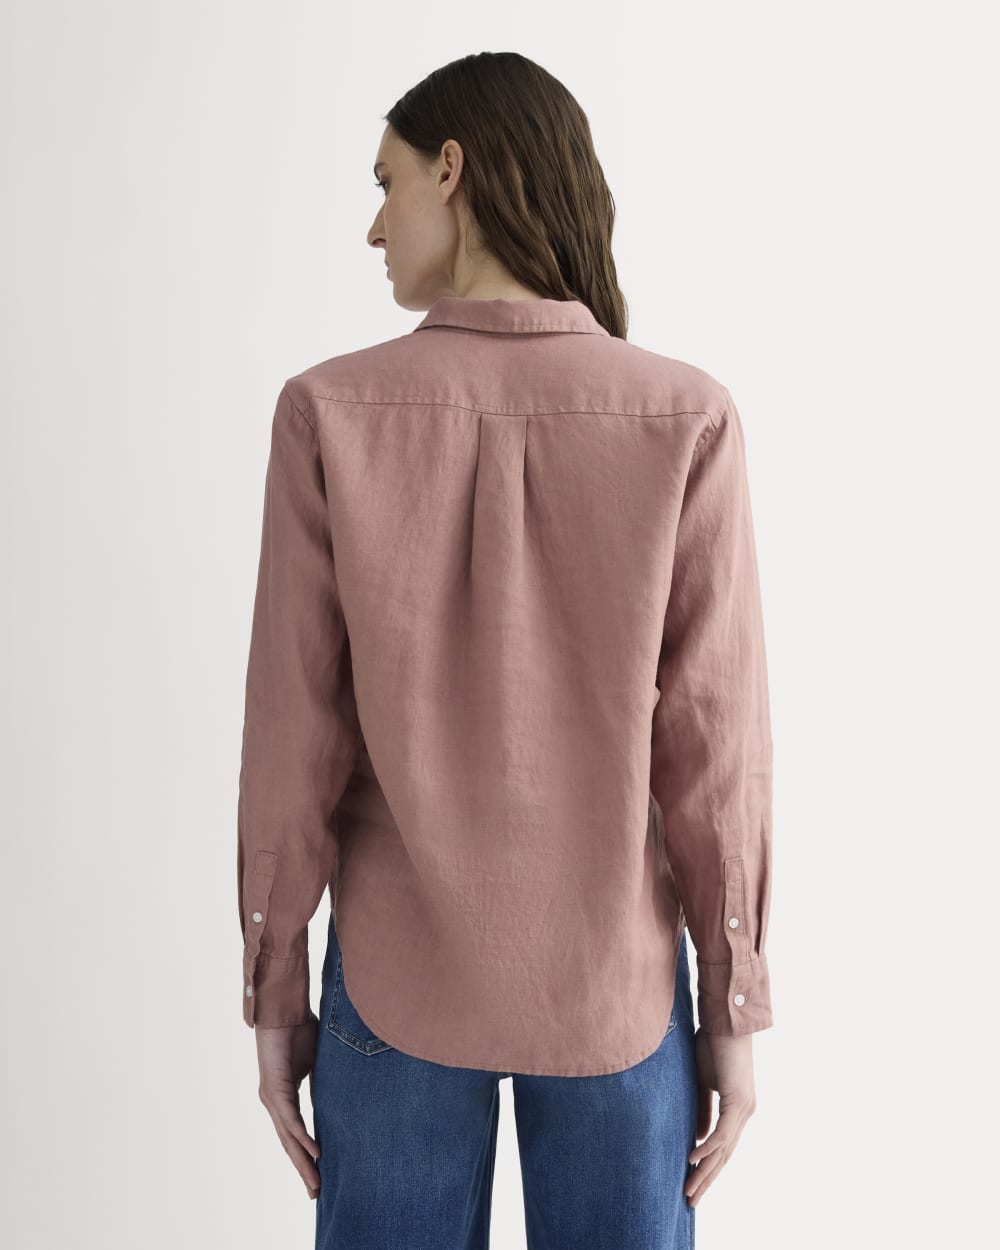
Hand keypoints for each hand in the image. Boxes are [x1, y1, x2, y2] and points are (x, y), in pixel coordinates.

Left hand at [254, 1012, 321, 1199]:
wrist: (284, 1006)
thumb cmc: (299, 1027)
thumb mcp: (315, 1062)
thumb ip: (320, 1083)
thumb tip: (337, 1098)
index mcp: (283, 1096)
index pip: (294, 1133)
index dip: (305, 1155)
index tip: (318, 1174)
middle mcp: (273, 1101)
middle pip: (289, 1143)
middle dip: (303, 1168)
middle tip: (315, 1192)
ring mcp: (272, 1097)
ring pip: (288, 1137)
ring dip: (303, 1162)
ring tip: (315, 1182)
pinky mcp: (274, 1088)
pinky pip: (291, 1119)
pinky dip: (302, 1137)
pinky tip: (314, 1153)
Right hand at [684, 1027, 756, 1207]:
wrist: (725, 1020)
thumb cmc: (713, 1044)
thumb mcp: (703, 1082)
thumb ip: (702, 1110)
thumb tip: (697, 1139)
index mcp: (738, 1109)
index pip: (724, 1147)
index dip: (709, 1168)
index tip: (694, 1185)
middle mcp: (745, 1113)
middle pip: (725, 1156)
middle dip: (707, 1180)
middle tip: (692, 1202)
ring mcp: (744, 1109)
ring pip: (724, 1151)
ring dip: (705, 1173)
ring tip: (690, 1191)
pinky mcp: (737, 1101)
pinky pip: (721, 1133)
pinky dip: (707, 1148)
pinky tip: (693, 1161)